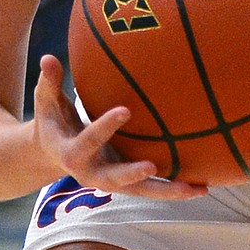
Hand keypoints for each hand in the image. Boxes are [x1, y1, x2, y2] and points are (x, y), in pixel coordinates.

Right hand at [32, 54, 207, 201]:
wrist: (52, 154)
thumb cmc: (53, 120)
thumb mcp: (46, 102)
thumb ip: (48, 82)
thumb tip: (47, 57)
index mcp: (71, 154)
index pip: (87, 142)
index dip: (104, 127)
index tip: (125, 110)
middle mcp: (91, 174)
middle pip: (113, 180)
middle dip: (132, 175)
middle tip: (152, 166)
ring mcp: (112, 181)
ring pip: (141, 191)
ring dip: (168, 191)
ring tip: (198, 189)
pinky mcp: (127, 183)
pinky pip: (152, 188)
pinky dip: (175, 188)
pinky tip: (204, 186)